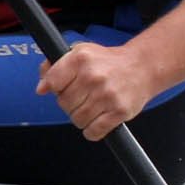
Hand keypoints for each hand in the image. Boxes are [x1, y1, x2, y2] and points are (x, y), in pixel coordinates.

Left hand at [37, 39, 161, 142]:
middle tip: (82, 96)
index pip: (52, 82)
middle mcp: (93, 76)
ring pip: (77, 119)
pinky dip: (92, 131)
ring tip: (91, 107)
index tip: (61, 88)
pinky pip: (94, 131)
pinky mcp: (120, 111)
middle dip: (69, 103)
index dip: (53, 88)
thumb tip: (42, 88)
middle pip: (64, 103)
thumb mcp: (80, 53)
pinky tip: (97, 120)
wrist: (142, 67)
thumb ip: (55, 66)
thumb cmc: (108, 62)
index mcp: (80, 59)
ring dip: (81, 117)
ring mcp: (107, 95)